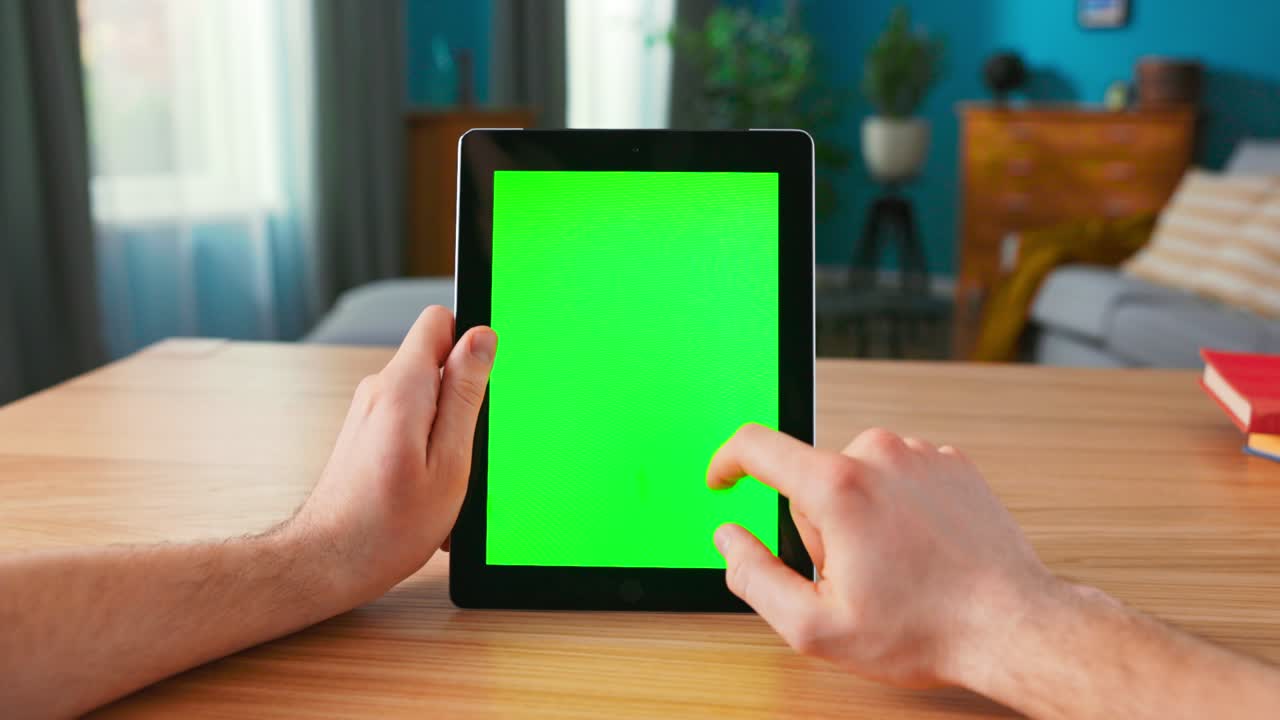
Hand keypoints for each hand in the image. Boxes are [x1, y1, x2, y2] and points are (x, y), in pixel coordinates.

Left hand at [289, 306, 495, 605]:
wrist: (327, 562)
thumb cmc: (389, 526)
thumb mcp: (451, 461)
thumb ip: (466, 394)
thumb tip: (481, 339)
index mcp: (403, 388)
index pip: (440, 321)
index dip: (471, 343)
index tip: (485, 383)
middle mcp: (379, 390)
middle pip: (437, 361)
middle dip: (464, 399)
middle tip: (465, 451)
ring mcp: (369, 411)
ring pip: (427, 396)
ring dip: (446, 433)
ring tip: (444, 480)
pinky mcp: (366, 432)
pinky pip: (410, 421)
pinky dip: (427, 450)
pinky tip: (426, 489)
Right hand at [707, 424, 1056, 687]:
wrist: (1013, 626)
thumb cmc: (924, 629)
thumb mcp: (816, 626)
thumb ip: (754, 576)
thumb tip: (729, 540)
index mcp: (838, 487)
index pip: (757, 446)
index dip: (727, 462)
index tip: (723, 480)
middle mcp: (879, 454)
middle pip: (813, 478)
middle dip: (820, 526)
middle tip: (854, 577)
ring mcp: (921, 454)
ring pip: (857, 477)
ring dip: (861, 518)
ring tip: (896, 568)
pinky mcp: (953, 463)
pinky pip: (900, 477)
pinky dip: (898, 510)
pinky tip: (921, 552)